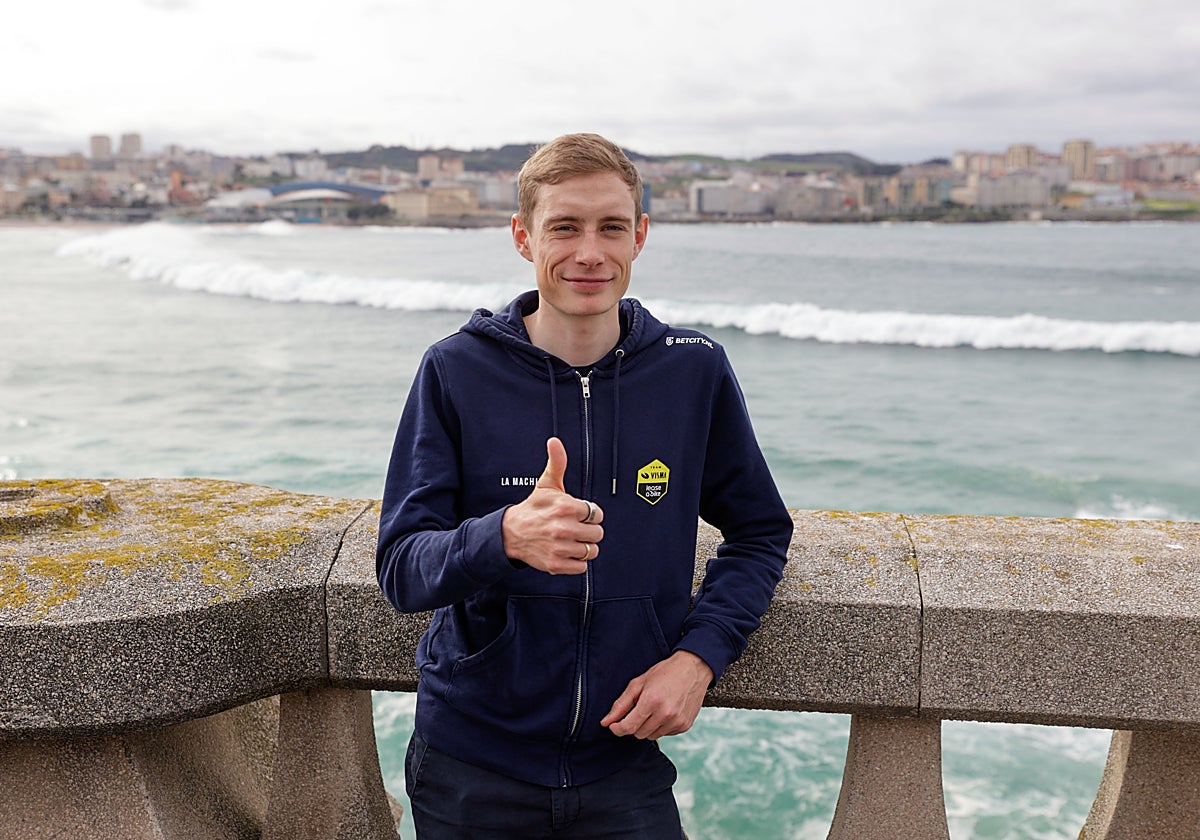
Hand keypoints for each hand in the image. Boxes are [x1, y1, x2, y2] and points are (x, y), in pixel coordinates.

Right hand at [501, 437, 603, 575]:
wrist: (510, 533)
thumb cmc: (533, 508)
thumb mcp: (546, 485)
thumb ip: (557, 463)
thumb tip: (555, 442)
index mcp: (566, 507)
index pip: (597, 514)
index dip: (589, 514)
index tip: (578, 514)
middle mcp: (564, 528)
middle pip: (598, 533)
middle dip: (588, 531)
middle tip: (574, 528)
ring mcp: (560, 548)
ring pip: (592, 551)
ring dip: (584, 546)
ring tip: (571, 540)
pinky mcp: (556, 564)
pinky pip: (582, 567)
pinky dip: (576, 562)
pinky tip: (566, 552)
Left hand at [600, 651, 713, 739]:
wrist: (693, 669)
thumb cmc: (665, 673)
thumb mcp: (638, 683)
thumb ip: (621, 704)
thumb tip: (606, 722)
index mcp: (651, 701)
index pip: (628, 727)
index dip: (617, 728)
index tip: (614, 725)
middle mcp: (665, 714)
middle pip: (639, 734)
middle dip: (634, 724)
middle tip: (639, 708)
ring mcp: (677, 721)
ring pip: (651, 736)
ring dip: (647, 726)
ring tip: (654, 708)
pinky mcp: (684, 726)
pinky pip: (665, 734)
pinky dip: (661, 726)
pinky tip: (665, 711)